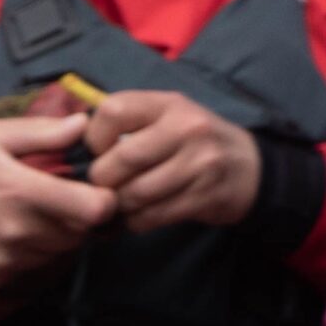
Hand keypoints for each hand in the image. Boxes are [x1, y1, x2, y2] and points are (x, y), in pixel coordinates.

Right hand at [0, 117, 115, 294]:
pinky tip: (4, 231)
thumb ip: (41, 133)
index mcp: (21, 191)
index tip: (94, 188)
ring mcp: (7, 260)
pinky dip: (28, 250)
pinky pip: (30, 266)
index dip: (104, 199)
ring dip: (54, 234)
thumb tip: (83, 125)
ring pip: (57, 251)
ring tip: (26, 211)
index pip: (94, 209)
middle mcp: (19, 232)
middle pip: (80, 233)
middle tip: (56, 195)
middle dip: (77, 215)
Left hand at [84, 90, 260, 233]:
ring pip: (136, 192)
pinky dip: (137, 221)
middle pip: (123, 158)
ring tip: (119, 202)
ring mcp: (199, 163)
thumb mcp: (168, 115)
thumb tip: (75, 138)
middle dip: (102, 178)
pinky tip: (139, 216)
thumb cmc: (194, 140)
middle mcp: (186, 128)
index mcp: (168, 104)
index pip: (114, 111)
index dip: (94, 136)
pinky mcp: (205, 196)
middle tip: (102, 185)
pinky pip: (154, 216)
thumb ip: (130, 122)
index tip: (97, 151)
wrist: (249, 168)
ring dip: (119, 204)